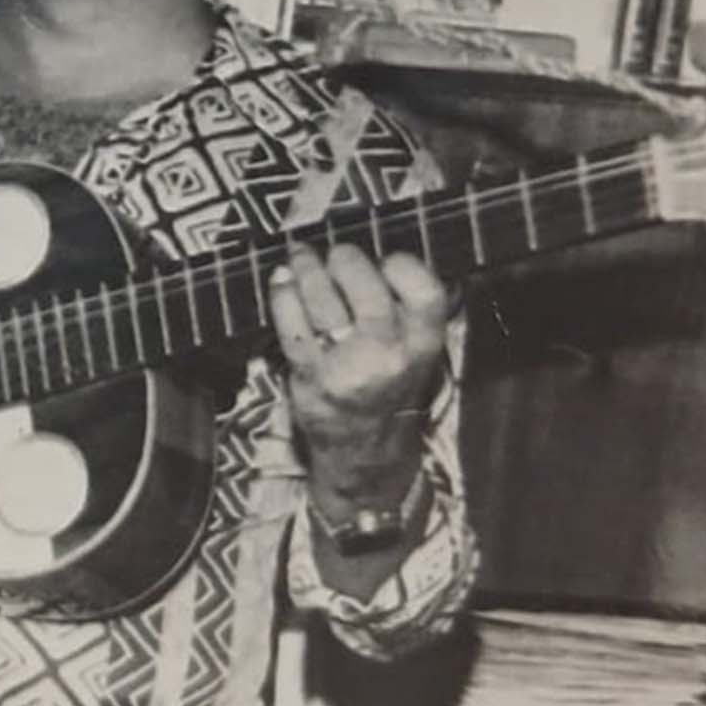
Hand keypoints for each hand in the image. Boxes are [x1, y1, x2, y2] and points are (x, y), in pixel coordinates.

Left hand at [270, 243, 449, 498]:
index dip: (402, 264)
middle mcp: (388, 356)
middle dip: (344, 259)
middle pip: (364, 287)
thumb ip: (409, 312)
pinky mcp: (309, 375)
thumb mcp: (419, 356)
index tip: (385, 259)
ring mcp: (345, 366)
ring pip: (321, 299)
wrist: (366, 452)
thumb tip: (377, 253)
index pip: (423, 292)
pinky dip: (282, 293)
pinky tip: (281, 279)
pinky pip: (290, 322)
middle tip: (335, 253)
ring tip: (301, 255)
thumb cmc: (392, 390)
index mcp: (424, 347)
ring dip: (306, 266)